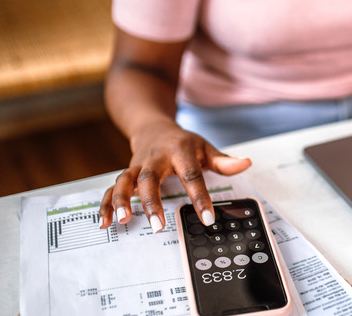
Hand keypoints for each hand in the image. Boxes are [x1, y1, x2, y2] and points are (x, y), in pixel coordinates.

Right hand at [98, 121, 251, 231]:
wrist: (153, 127)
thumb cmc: (182, 142)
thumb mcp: (204, 147)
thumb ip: (223, 160)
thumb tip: (245, 163)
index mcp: (179, 151)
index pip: (192, 175)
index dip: (200, 197)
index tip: (207, 218)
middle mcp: (155, 158)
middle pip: (150, 178)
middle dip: (152, 201)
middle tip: (158, 225)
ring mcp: (138, 166)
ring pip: (125, 180)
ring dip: (122, 200)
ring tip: (124, 220)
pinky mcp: (126, 174)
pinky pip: (111, 188)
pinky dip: (106, 204)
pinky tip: (106, 222)